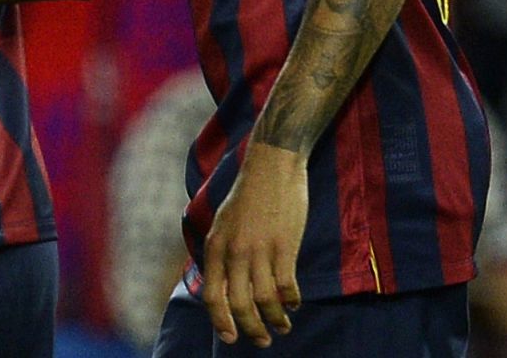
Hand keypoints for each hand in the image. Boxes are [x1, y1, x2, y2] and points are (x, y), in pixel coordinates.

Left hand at [201, 140, 306, 346]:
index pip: (212, 295)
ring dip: (275, 320)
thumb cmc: (247, 195)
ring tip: (282, 327)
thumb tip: (222, 286)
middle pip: (239, 304)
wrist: (271, 166)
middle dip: (250, 329)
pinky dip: (291, 300)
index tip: (231, 338)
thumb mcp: (222, 222)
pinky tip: (294, 304)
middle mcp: (233, 250)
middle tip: (261, 341)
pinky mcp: (284, 245)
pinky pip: (286, 286)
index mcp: (214, 245)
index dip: (221, 321)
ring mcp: (259, 249)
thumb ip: (221, 253)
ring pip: (265, 300)